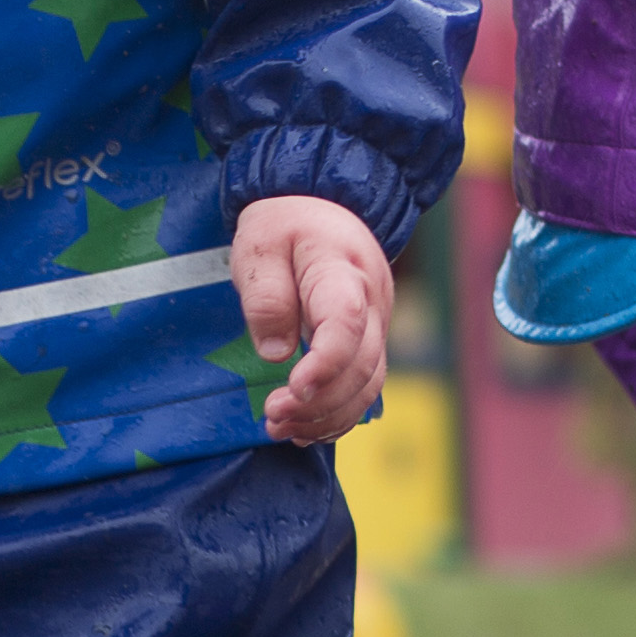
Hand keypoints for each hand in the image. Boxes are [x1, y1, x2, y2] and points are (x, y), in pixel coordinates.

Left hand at [232, 195, 391, 446]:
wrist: (320, 207)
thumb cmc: (284, 226)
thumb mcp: (258, 246)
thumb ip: (266, 296)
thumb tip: (276, 354)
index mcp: (342, 270)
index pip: (346, 324)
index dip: (326, 364)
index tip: (293, 389)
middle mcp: (372, 303)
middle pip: (362, 365)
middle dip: (319, 401)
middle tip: (272, 416)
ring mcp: (376, 325)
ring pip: (369, 384)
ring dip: (328, 416)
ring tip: (280, 428)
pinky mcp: (369, 342)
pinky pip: (365, 387)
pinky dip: (338, 414)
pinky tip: (304, 429)